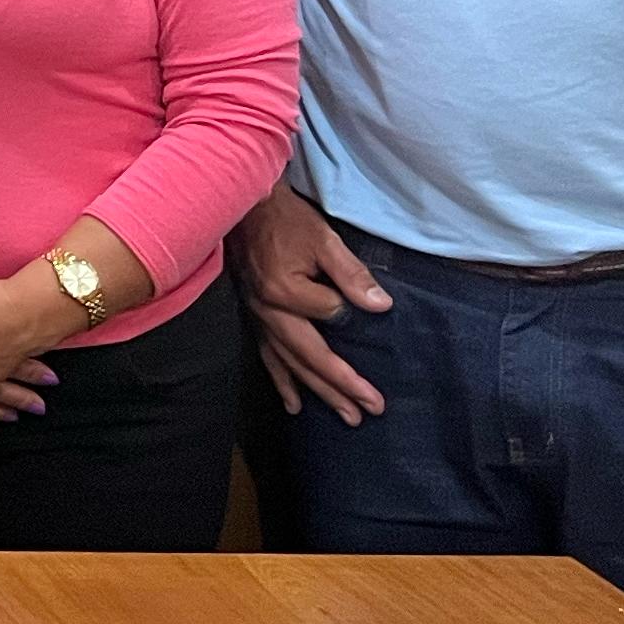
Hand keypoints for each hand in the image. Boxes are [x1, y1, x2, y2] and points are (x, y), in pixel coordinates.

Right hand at [233, 185, 388, 425]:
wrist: (242, 207)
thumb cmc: (284, 219)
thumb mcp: (323, 238)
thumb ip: (351, 273)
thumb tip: (381, 306)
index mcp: (284, 291)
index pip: (331, 314)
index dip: (351, 310)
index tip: (369, 302)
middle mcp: (268, 312)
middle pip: (310, 356)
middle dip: (341, 386)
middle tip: (370, 411)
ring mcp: (258, 318)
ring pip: (291, 364)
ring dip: (319, 392)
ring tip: (345, 416)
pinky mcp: (254, 318)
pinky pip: (267, 356)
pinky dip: (282, 382)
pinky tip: (293, 403)